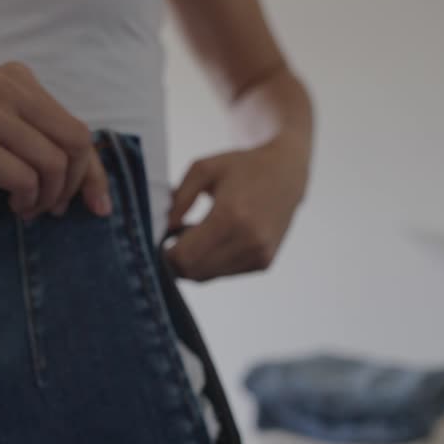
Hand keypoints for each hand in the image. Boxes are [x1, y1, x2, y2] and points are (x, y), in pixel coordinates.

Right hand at [0, 63, 112, 223]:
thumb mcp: (5, 144)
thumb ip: (45, 147)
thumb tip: (100, 187)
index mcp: (15, 80)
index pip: (79, 129)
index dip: (93, 173)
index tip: (97, 206)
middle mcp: (1, 86)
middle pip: (75, 142)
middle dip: (72, 186)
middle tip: (49, 209)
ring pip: (52, 163)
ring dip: (45, 198)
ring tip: (23, 207)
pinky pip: (24, 178)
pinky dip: (24, 200)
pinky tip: (9, 205)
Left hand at [164, 135, 309, 282]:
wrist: (287, 173)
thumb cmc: (242, 167)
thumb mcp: (203, 169)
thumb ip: (178, 198)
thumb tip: (163, 228)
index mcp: (230, 216)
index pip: (184, 257)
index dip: (164, 254)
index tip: (157, 240)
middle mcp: (248, 241)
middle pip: (192, 271)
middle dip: (174, 260)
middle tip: (171, 238)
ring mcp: (259, 255)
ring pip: (206, 276)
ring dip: (192, 262)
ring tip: (194, 234)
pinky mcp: (264, 263)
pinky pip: (223, 273)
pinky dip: (210, 262)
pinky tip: (213, 239)